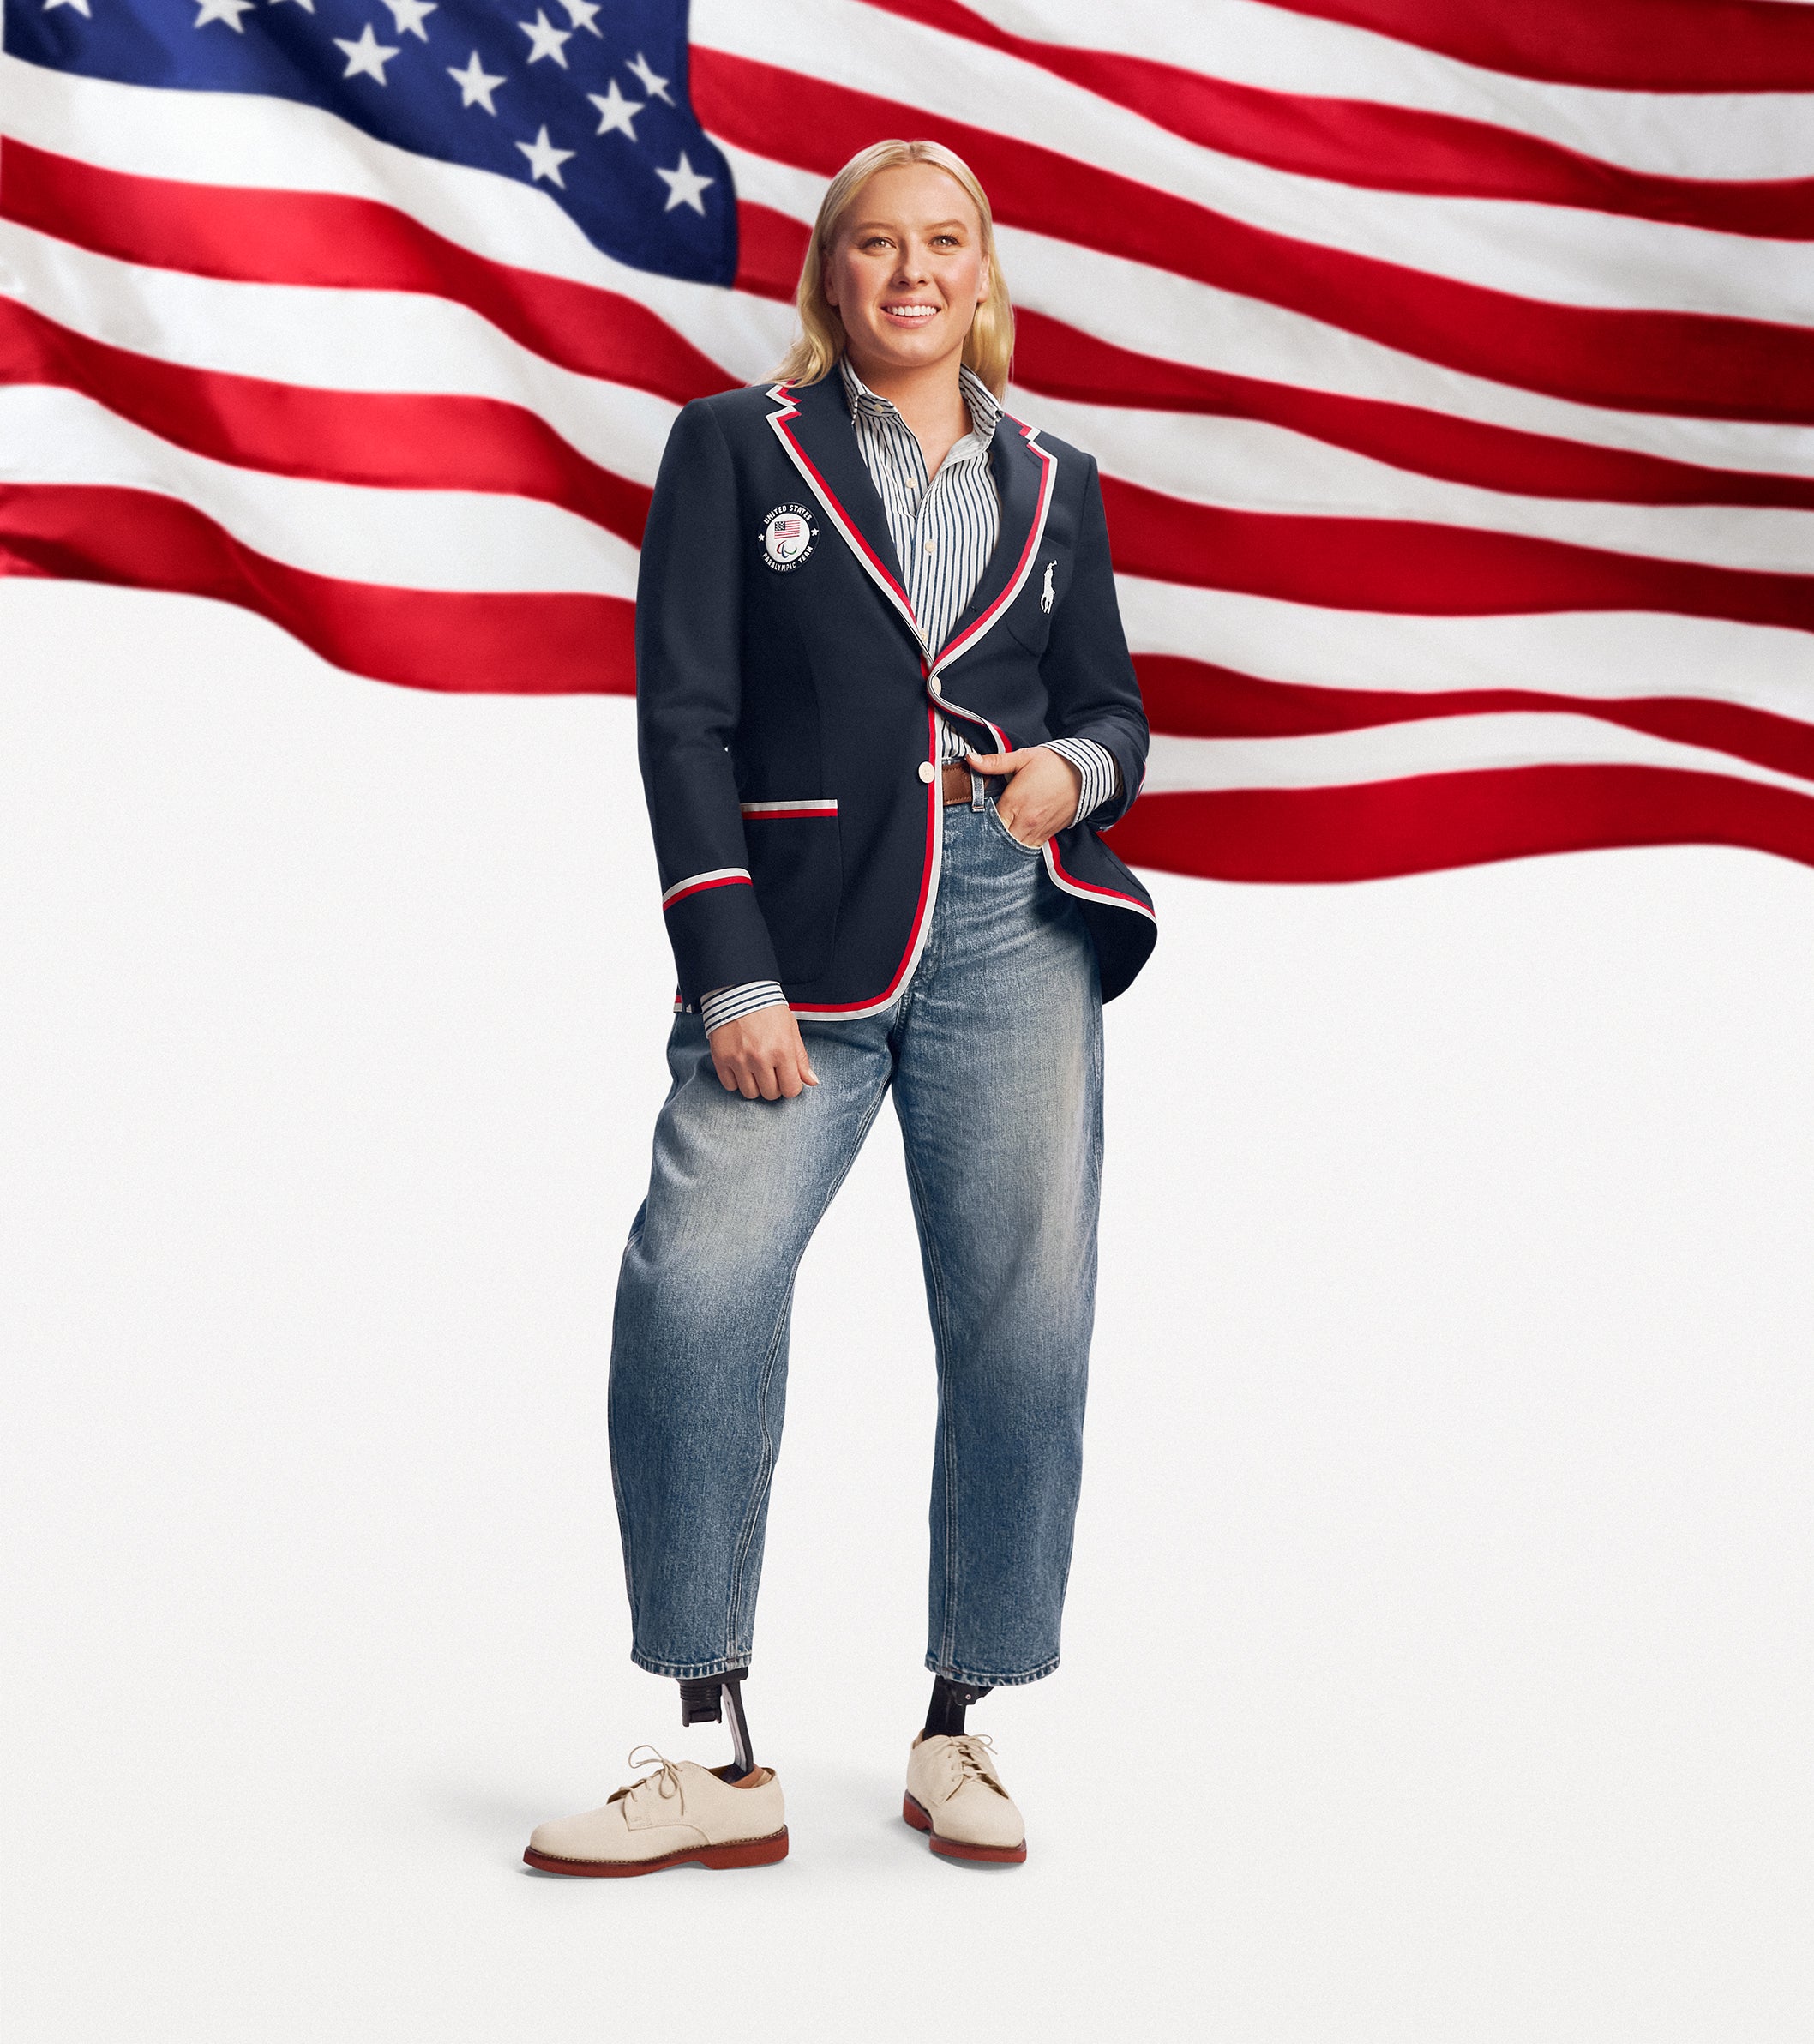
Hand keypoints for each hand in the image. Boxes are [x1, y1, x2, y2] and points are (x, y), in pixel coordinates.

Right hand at [708, 1004, 818, 1099]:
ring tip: (755, 1070)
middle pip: (770, 1094)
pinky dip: (736, 1081)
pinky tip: (741, 1068)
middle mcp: (761, 1058)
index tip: (786, 1079)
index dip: (790, 1087)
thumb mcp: (791, 1030)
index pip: (791, 1090)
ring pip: (750, 1093)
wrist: (739, 992)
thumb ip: (801, 1058)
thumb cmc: (768, 1009)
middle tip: (770, 1072)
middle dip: (773, 1086)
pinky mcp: (721, 1059)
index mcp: (782, 1051)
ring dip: (754, 1086)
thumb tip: (811, 1082)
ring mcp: (739, 1060)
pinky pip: (730, 1086)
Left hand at [961, 746, 1080, 848]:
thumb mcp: (1022, 758)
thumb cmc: (1053, 764)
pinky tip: (1013, 842)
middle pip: (999, 840)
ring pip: (1014, 849)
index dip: (978, 824)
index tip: (973, 821)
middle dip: (989, 838)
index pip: (988, 823)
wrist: (1086, 772)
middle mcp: (1025, 821)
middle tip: (979, 834)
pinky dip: (1020, 847)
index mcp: (1014, 803)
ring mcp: (1038, 830)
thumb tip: (970, 759)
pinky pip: (1029, 848)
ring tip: (994, 841)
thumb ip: (995, 762)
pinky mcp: (1049, 834)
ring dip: (1004, 846)